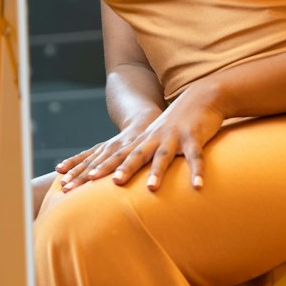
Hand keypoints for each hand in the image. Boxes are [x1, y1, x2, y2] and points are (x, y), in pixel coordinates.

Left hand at [60, 81, 225, 192]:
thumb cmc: (176, 123)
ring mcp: (174, 136)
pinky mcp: (194, 137)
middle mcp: (154, 138)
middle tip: (108, 182)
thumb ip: (141, 155)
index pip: (117, 156)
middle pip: (135, 155)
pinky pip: (195, 157)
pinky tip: (198, 186)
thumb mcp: (155, 139)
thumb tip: (122, 176)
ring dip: (158, 171)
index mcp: (142, 141)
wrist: (200, 96)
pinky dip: (197, 171)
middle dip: (121, 168)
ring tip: (152, 188)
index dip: (101, 167)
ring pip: (164, 156)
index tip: (85, 180)